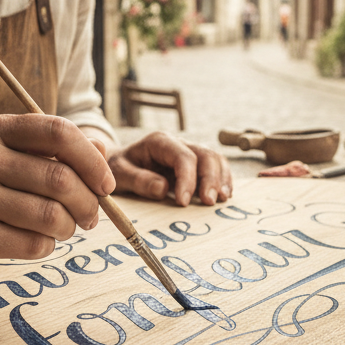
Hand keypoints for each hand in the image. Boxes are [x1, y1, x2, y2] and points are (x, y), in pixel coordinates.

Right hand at [0, 114, 114, 272]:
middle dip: (88, 204)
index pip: (58, 132)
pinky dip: (45, 247)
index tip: (105, 184)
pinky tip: (34, 242)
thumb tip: (102, 150)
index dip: (92, 160)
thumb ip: (44, 150)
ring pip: (52, 216)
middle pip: (62, 180)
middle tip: (89, 217)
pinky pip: (33, 244)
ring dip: (68, 229)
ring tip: (62, 230)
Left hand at [107, 131, 232, 206]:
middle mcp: (178, 144)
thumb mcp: (119, 173)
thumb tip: (163, 188)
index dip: (188, 179)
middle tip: (209, 202)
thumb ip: (138, 180)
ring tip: (222, 200)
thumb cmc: (118, 168)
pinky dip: (223, 180)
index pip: (182, 156)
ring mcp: (188, 153)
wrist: (119, 164)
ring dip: (221, 179)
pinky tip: (225, 196)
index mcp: (159, 142)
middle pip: (204, 155)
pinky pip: (215, 167)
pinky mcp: (195, 165)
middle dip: (210, 179)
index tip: (183, 202)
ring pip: (214, 159)